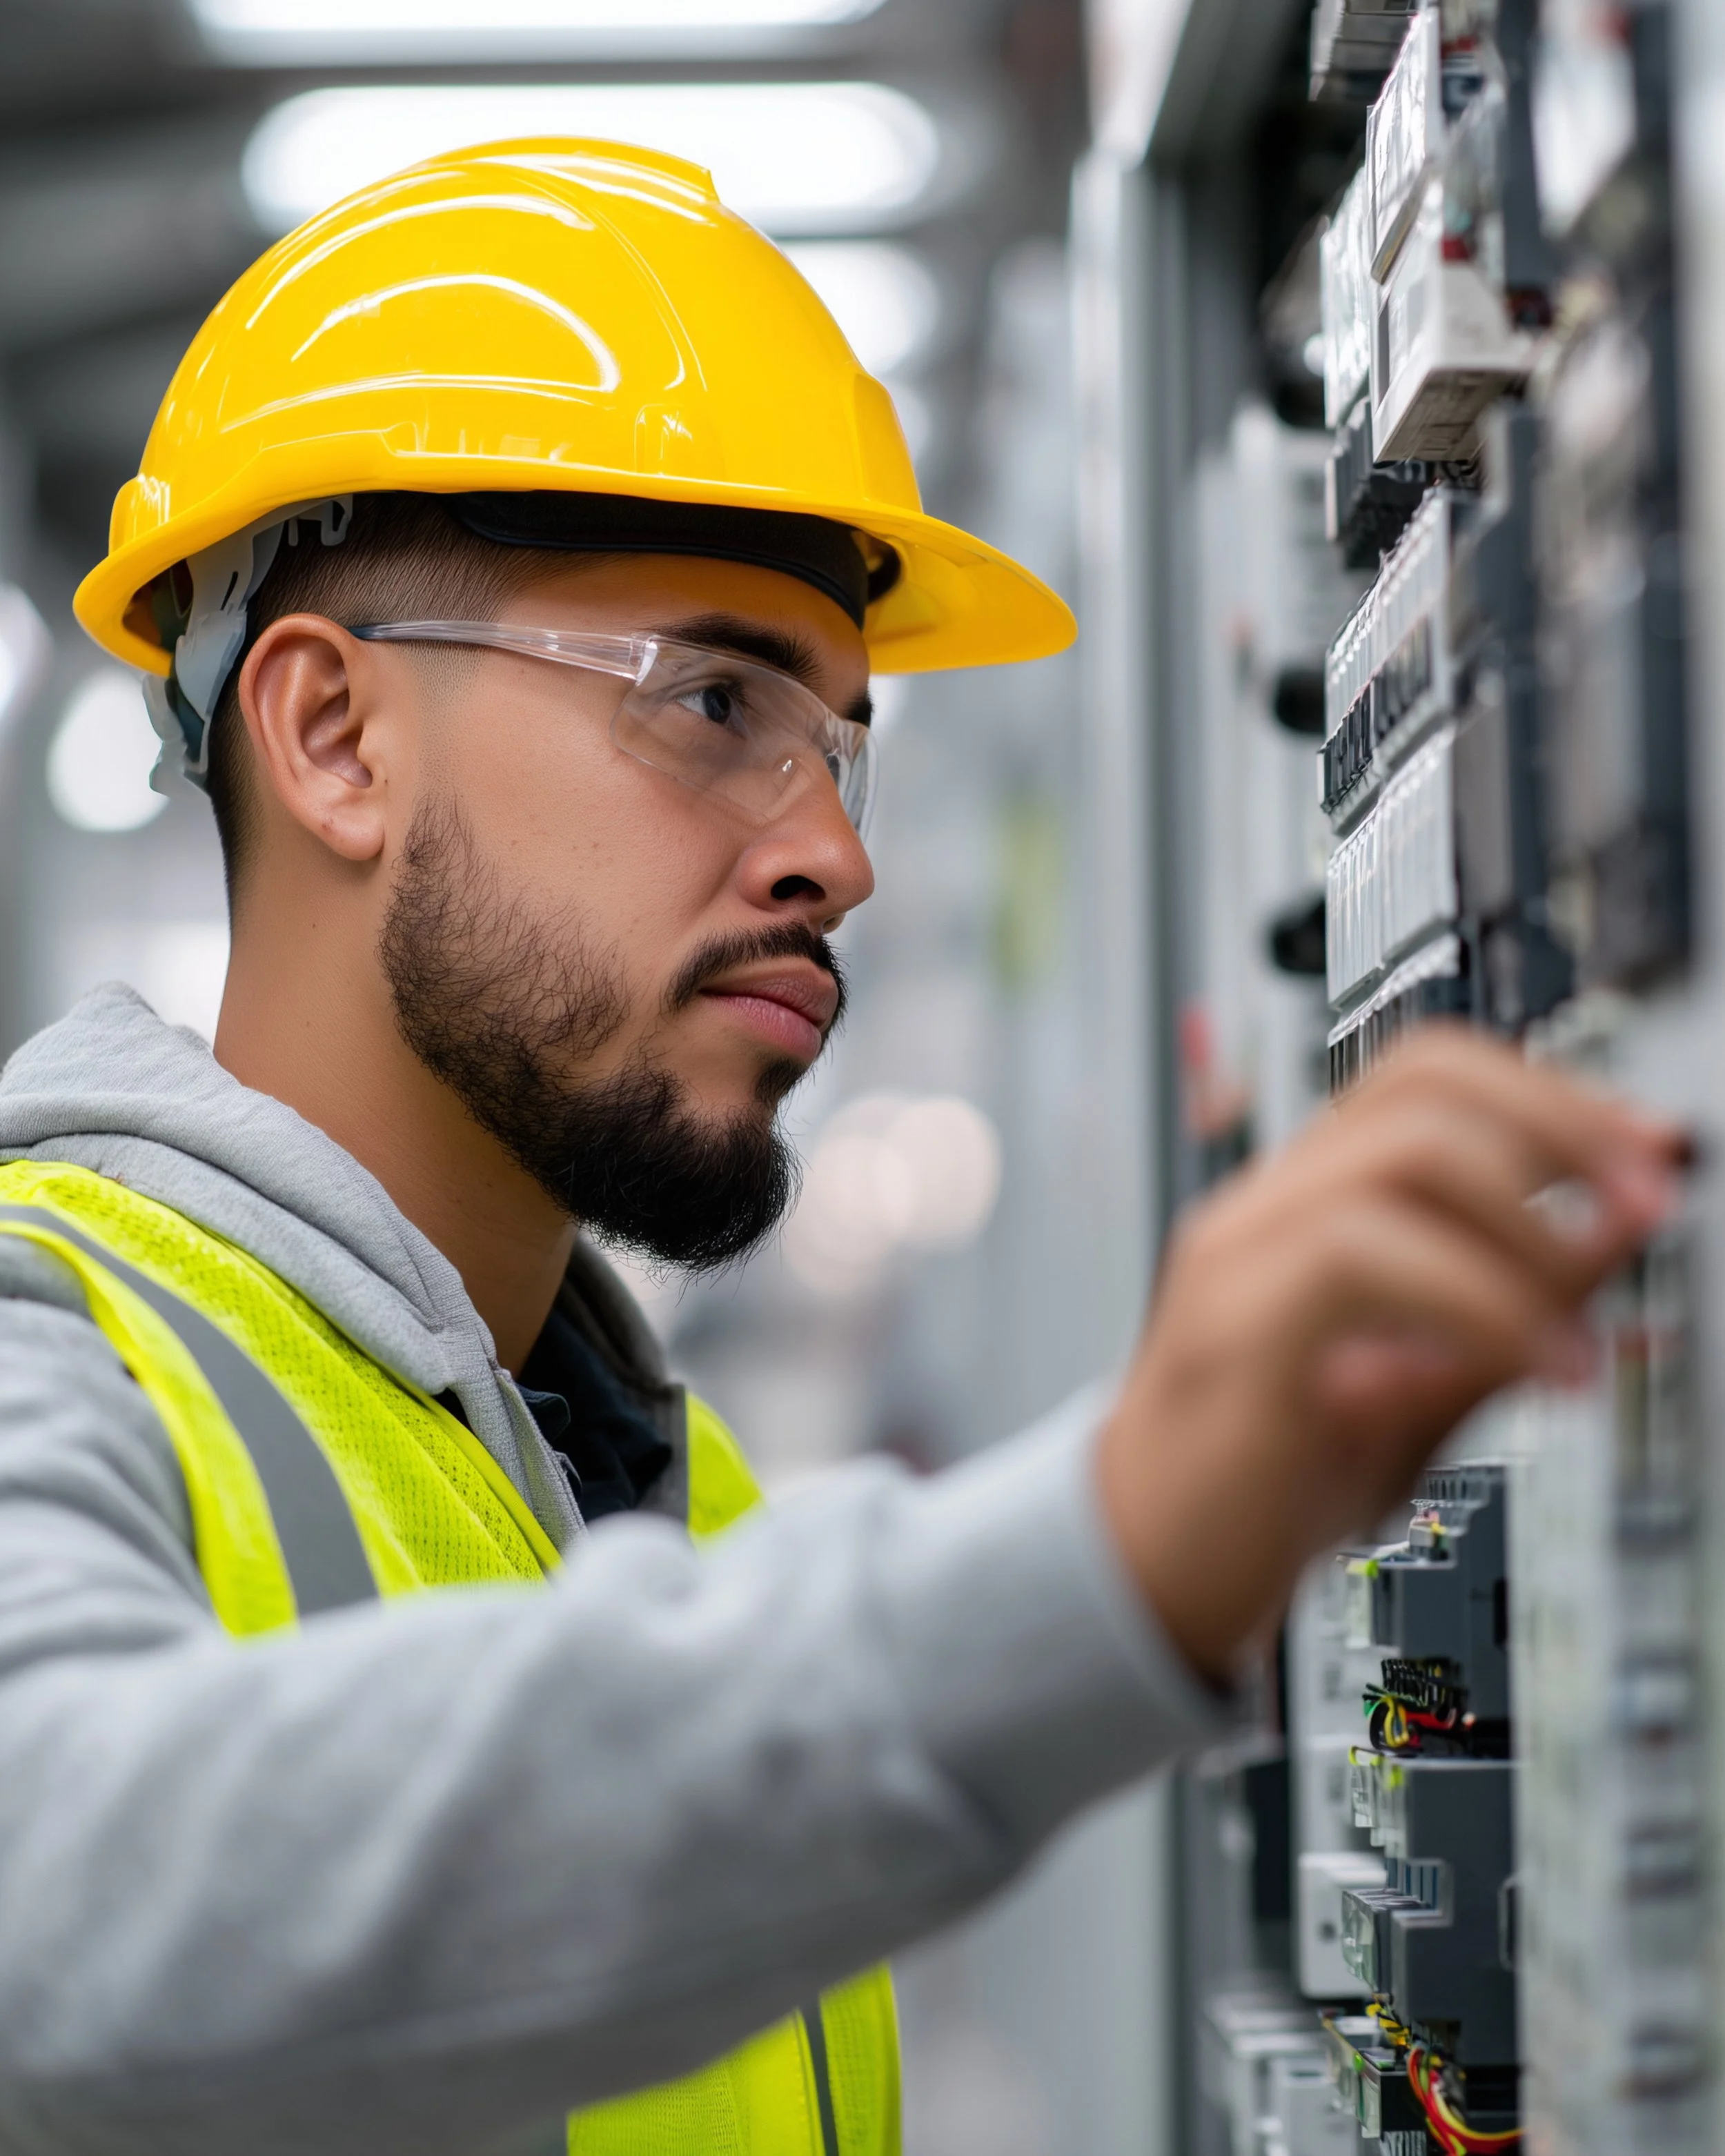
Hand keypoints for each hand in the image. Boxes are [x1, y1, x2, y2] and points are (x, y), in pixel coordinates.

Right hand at [1094, 1026, 1685, 1683]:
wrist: (1145, 1568)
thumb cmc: (1272, 1477)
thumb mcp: (1426, 1384)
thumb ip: (1514, 1303)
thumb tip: (1621, 1229)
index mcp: (1307, 1200)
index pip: (1427, 1075)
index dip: (1551, 1094)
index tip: (1647, 1151)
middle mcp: (1265, 1206)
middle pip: (1418, 1090)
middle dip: (1561, 1134)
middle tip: (1650, 1205)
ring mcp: (1237, 1259)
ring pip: (1396, 1161)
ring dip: (1527, 1229)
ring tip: (1584, 1329)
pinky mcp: (1231, 1332)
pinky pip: (1361, 1261)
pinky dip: (1479, 1306)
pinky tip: (1539, 1369)